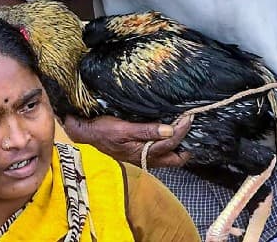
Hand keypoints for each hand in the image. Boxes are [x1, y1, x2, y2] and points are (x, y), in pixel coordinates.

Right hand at [63, 114, 191, 166]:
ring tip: (185, 132)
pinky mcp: (138, 154)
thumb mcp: (123, 129)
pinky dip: (168, 147)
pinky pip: (159, 154)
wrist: (85, 134)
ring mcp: (142, 158)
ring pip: (168, 158)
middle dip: (186, 148)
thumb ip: (147, 130)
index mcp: (143, 153)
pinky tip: (169, 135)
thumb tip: (170, 131)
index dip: (182, 130)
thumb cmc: (102, 130)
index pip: (171, 143)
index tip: (189, 117)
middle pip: (174, 159)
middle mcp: (145, 159)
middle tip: (191, 130)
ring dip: (178, 147)